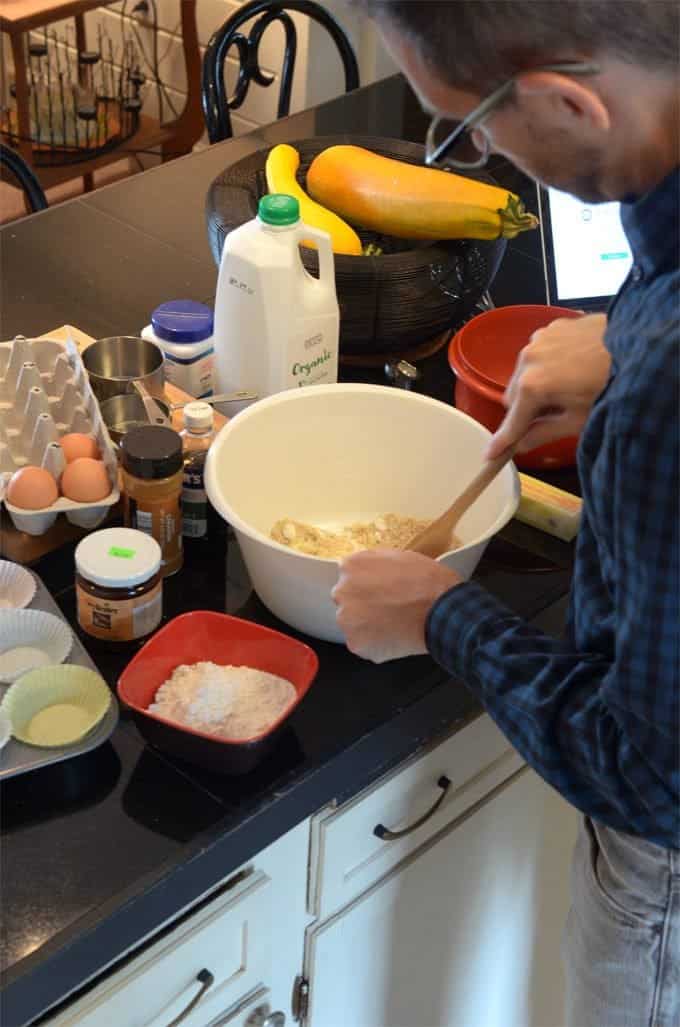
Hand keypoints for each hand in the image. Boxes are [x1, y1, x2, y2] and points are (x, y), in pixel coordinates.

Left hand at [332, 549, 462, 662]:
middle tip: (389, 608)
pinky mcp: (356, 644)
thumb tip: (366, 570)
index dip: (368, 584)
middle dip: (364, 604)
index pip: (350, 576)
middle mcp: (342, 592)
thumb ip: (374, 561)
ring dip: (368, 625)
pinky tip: (395, 636)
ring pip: (354, 623)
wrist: (442, 610)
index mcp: (350, 566)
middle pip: (348, 600)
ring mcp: (347, 620)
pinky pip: (363, 644)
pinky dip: (376, 643)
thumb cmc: (426, 582)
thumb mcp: (399, 555)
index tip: (381, 590)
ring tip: (394, 623)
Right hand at [486, 313, 609, 457]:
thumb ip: (544, 433)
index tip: (491, 454)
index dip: (503, 440)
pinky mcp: (551, 327)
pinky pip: (538, 353)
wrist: (639, 344)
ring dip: (536, 384)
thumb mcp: (578, 419)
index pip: (511, 421)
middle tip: (550, 415)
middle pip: (513, 396)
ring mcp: (539, 339)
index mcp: (533, 385)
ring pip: (524, 372)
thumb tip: (524, 444)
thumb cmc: (613, 382)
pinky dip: (546, 364)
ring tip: (566, 388)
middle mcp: (529, 359)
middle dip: (526, 409)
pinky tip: (570, 368)